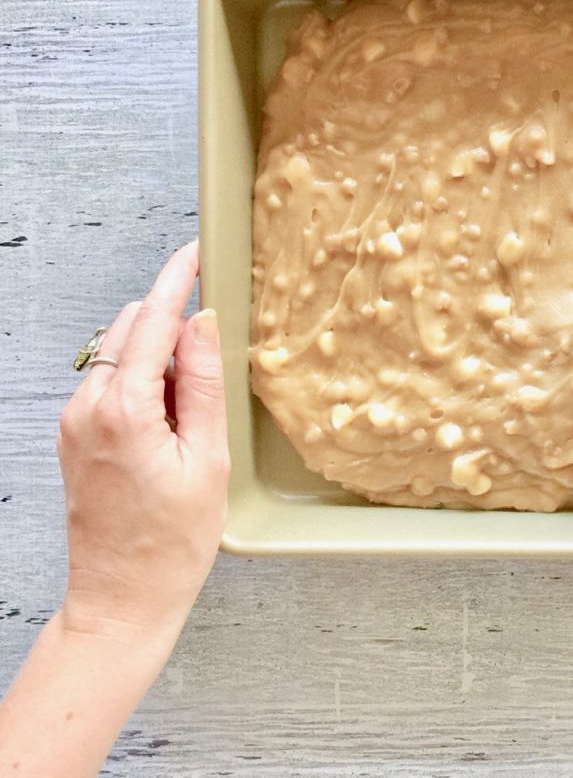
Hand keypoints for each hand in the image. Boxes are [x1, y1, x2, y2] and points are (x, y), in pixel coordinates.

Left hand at [57, 240, 229, 646]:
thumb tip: (202, 324)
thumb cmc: (171, 543)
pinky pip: (111, 387)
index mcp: (124, 410)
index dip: (176, 280)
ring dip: (160, 362)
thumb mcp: (208, 459)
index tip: (194, 252)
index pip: (152, 321)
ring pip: (121, 357)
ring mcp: (76, 424)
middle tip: (215, 364)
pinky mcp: (76, 439)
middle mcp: (88, 409)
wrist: (122, 601)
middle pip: (131, 331)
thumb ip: (203, 383)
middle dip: (173, 329)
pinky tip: (173, 428)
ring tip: (195, 418)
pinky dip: (144, 386)